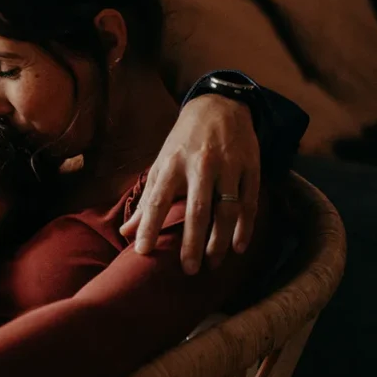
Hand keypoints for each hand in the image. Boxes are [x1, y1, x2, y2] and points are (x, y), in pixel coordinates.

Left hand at [120, 94, 259, 273]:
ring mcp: (228, 166)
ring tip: (213, 264)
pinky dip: (245, 228)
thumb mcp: (161, 164)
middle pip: (197, 211)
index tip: (141, 252)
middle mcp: (200, 165)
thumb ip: (147, 200)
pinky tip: (239, 248)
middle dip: (193, 243)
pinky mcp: (251, 167)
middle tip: (189, 271)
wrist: (219, 106)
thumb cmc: (183, 142)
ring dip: (220, 241)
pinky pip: (249, 203)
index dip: (148, 226)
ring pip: (226, 210)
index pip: (157, 201)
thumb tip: (125, 233)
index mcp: (172, 165)